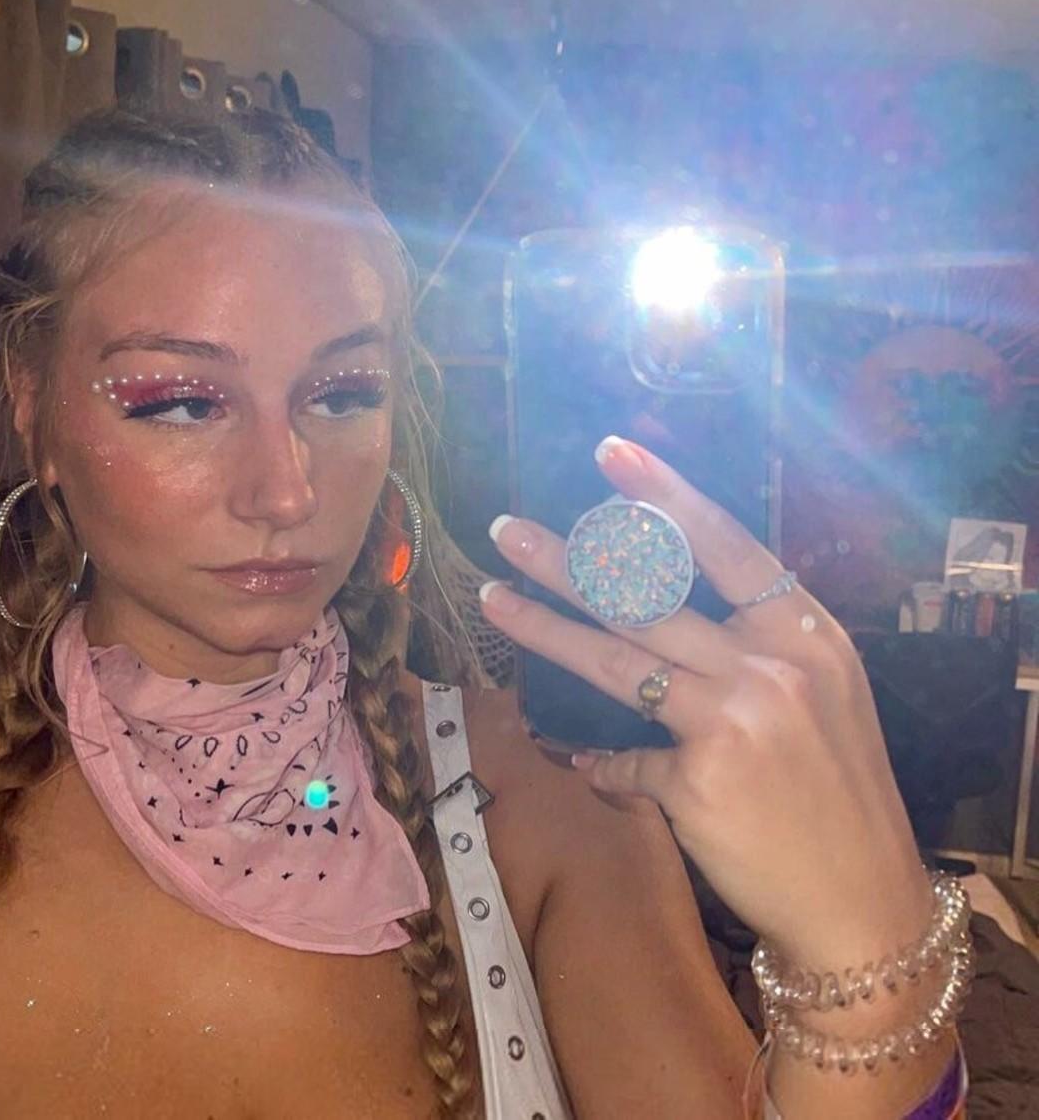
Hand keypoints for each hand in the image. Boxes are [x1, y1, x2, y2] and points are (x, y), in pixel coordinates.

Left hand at [481, 436, 931, 970]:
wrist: (862, 903)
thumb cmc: (839, 790)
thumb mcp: (826, 693)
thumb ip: (758, 642)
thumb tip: (664, 611)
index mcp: (807, 632)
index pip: (725, 545)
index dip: (664, 497)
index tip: (611, 455)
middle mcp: (770, 666)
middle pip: (649, 598)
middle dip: (568, 560)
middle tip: (507, 532)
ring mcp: (731, 721)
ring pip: (615, 659)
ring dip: (545, 626)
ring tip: (495, 596)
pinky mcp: (695, 781)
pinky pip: (622, 758)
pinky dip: (601, 762)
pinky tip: (583, 759)